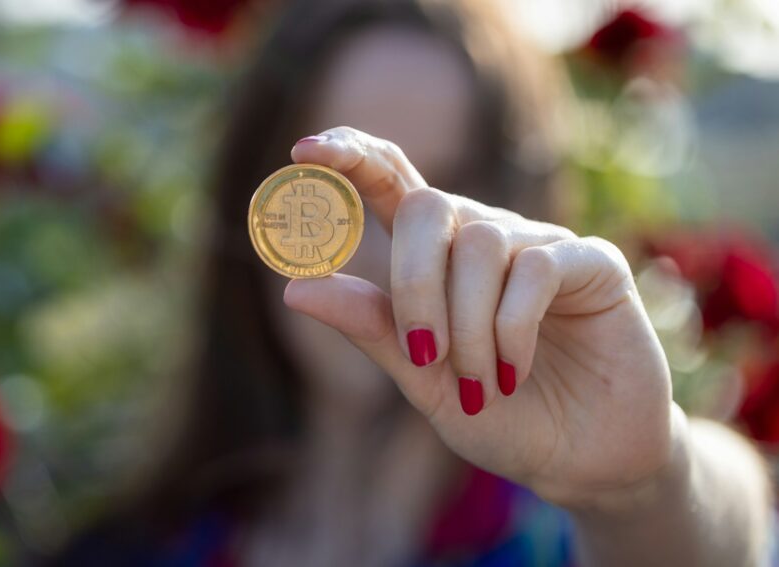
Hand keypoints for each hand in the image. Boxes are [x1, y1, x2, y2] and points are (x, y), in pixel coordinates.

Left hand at [284, 127, 675, 509]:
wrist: (581, 458)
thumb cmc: (499, 415)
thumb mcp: (423, 378)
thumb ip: (373, 329)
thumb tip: (295, 288)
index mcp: (437, 259)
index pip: (391, 184)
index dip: (351, 157)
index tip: (301, 151)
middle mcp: (485, 238)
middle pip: (427, 207)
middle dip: (413, 282)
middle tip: (423, 354)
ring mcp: (540, 244)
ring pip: (479, 244)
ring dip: (466, 325)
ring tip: (479, 383)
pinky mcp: (592, 262)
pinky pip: (536, 268)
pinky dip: (511, 329)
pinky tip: (512, 372)